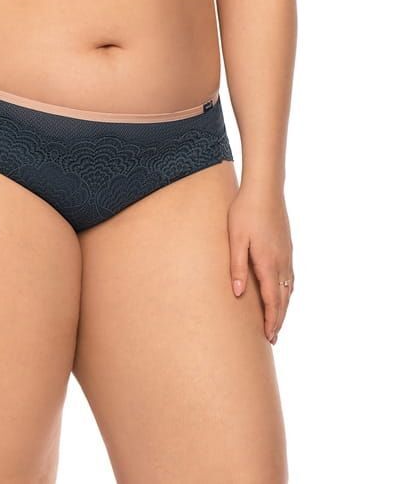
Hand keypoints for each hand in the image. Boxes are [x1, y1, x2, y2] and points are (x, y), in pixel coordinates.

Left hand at [227, 185, 294, 344]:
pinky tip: (282, 292)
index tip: (269, 337)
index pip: (273, 301)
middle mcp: (282, 262)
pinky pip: (290, 276)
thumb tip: (239, 294)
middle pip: (283, 299)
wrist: (265, 188)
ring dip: (283, 306)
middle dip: (278, 319)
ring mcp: (287, 254)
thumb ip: (238, 266)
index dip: (271, 320)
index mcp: (268, 262)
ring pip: (289, 288)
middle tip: (272, 338)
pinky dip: (287, 291)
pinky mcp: (287, 246)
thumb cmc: (245, 211)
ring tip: (277, 320)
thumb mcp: (236, 239)